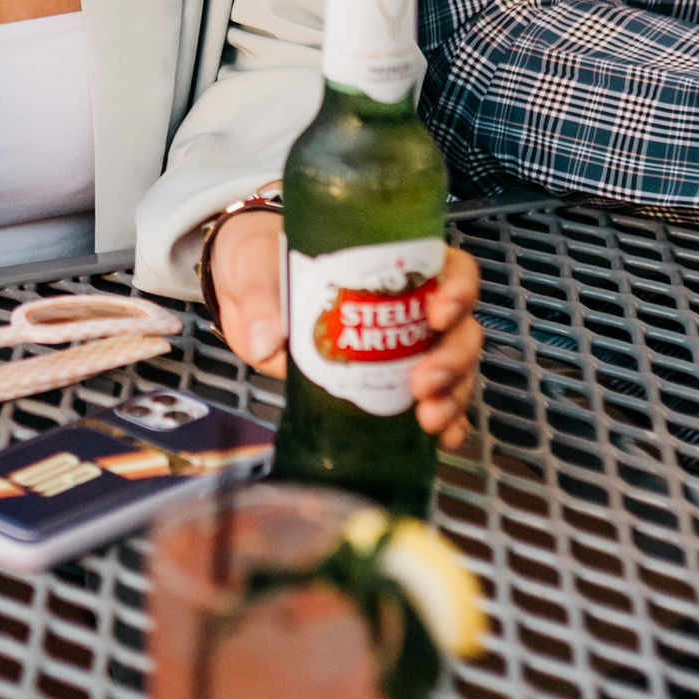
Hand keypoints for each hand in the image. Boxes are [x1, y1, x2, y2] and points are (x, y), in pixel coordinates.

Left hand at [211, 222, 483, 444]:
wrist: (240, 295)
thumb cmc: (261, 261)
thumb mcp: (256, 265)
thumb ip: (261, 297)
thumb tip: (264, 339)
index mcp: (391, 264)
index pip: (450, 268)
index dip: (458, 290)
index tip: (438, 314)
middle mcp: (409, 305)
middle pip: (458, 328)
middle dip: (451, 359)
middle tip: (422, 383)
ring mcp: (402, 347)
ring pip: (453, 369)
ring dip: (451, 395)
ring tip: (428, 417)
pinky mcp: (385, 383)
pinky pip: (431, 401)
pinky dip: (445, 421)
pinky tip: (442, 437)